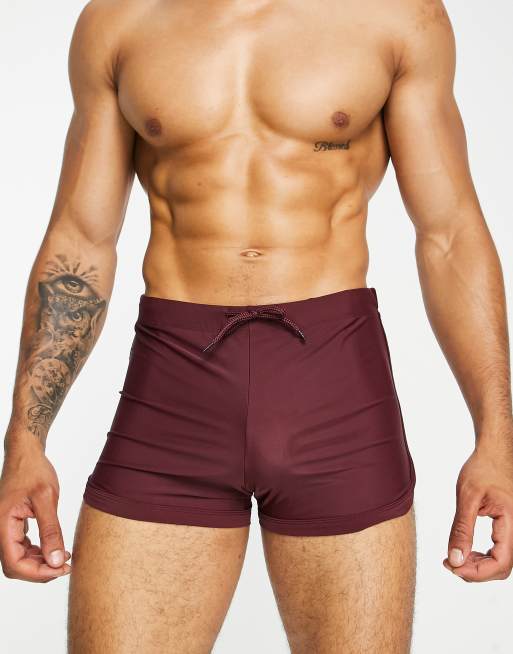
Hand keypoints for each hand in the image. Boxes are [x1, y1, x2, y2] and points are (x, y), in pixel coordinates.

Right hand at [0, 436, 70, 581]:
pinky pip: (21, 547)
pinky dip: (37, 552)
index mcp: (3, 524)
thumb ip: (51, 531)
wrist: (26, 452)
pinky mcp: (13, 525)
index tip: (61, 569)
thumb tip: (56, 560)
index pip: (14, 563)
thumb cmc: (34, 470)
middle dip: (40, 570)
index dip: (38, 573)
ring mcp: (5, 528)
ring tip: (63, 557)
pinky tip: (54, 548)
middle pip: (15, 565)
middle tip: (65, 565)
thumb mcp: (46, 499)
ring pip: (18, 558)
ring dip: (39, 562)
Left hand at [444, 441, 512, 581]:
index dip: (476, 572)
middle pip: (501, 568)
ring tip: (454, 557)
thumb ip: (461, 529)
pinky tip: (465, 550)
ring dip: (477, 566)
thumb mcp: (467, 497)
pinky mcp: (507, 529)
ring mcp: (512, 530)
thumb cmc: (482, 470)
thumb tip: (454, 559)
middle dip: (474, 571)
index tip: (451, 566)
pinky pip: (498, 552)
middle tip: (448, 562)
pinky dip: (481, 557)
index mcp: (511, 523)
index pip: (500, 563)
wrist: (493, 454)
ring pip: (500, 563)